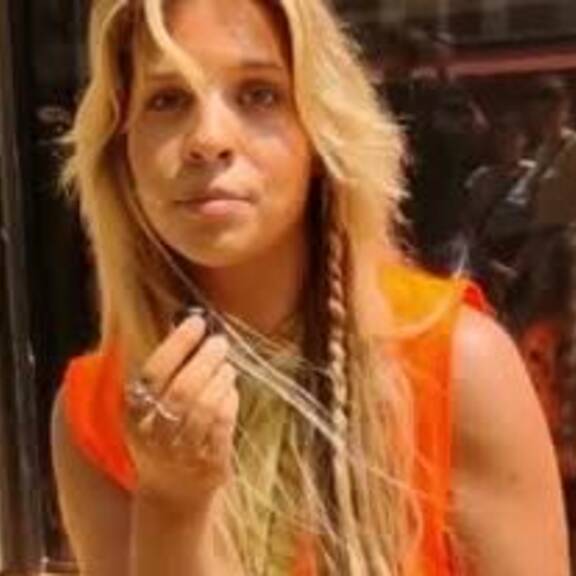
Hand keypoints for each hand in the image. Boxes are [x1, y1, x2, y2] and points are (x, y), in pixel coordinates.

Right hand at [124, 312, 238, 512]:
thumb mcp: (146, 410)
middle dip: (205, 359)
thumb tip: (186, 325)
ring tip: (226, 366)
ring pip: (205, 407)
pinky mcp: (210, 464)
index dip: (177, 344)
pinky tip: (230, 390)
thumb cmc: (160, 436)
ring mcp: (183, 454)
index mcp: (133, 417)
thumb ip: (160, 372)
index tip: (196, 321)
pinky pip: (224, 425)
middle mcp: (154, 437)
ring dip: (220, 379)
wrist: (170, 494)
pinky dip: (230, 401)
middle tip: (219, 342)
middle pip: (183, 390)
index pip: (153, 374)